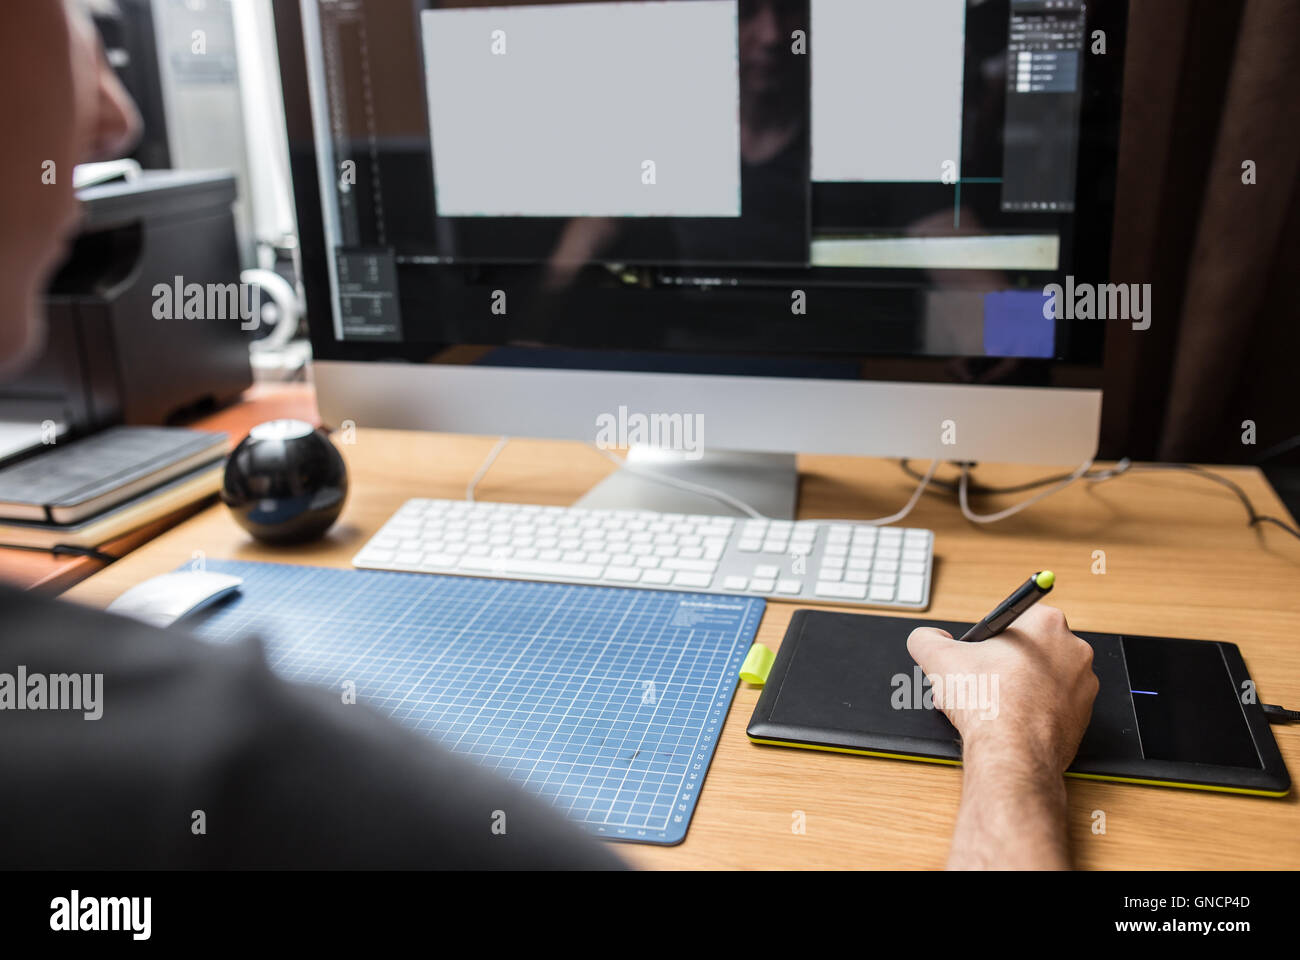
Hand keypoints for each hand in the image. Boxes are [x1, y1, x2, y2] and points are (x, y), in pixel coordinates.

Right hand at [907, 605, 1098, 775]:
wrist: (1012, 753)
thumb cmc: (988, 703)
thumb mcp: (938, 658)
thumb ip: (926, 638)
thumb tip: (928, 638)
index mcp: (1046, 623)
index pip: (1013, 619)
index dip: (989, 639)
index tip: (979, 654)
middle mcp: (1074, 649)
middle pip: (1028, 648)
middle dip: (1002, 663)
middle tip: (979, 681)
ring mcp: (1084, 684)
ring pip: (1041, 677)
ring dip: (1018, 686)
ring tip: (991, 704)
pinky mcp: (1085, 714)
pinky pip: (1053, 704)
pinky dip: (1033, 709)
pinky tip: (1011, 720)